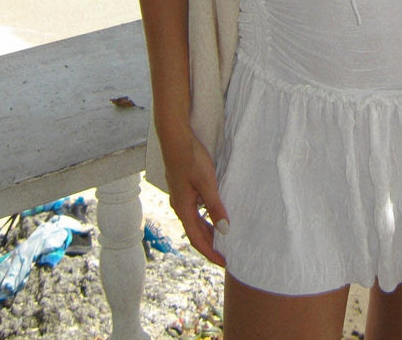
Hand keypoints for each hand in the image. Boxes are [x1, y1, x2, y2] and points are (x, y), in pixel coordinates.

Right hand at [162, 132, 228, 264]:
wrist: (175, 139)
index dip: (210, 253)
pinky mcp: (182, 189)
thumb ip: (215, 206)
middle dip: (210, 245)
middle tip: (226, 254)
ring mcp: (179, 197)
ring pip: (194, 222)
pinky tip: (213, 214)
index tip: (224, 262)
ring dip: (207, 232)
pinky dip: (204, 218)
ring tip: (222, 238)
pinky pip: (194, 211)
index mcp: (183, 209)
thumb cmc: (190, 159)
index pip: (197, 239)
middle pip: (195, 233)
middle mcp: (179, 206)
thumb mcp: (207, 182)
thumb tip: (223, 229)